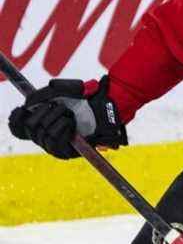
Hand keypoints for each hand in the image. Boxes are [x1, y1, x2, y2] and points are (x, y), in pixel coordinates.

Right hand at [8, 76, 126, 158]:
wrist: (104, 105)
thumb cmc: (85, 97)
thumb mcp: (60, 90)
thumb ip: (41, 95)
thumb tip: (26, 106)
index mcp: (40, 121)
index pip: (17, 128)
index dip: (16, 119)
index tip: (24, 109)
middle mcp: (45, 135)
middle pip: (30, 129)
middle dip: (44, 114)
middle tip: (60, 107)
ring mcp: (56, 145)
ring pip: (42, 136)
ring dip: (56, 120)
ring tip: (69, 115)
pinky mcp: (67, 152)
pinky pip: (54, 143)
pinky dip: (62, 129)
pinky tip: (70, 123)